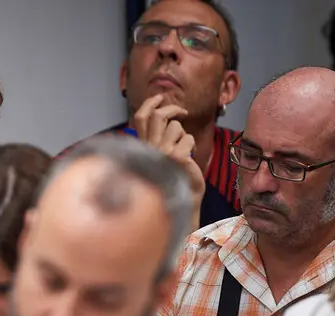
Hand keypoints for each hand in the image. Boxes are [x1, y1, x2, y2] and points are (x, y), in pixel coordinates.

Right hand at [133, 95, 205, 221]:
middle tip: (182, 112)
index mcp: (144, 146)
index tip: (160, 97)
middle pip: (158, 115)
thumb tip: (164, 117)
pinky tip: (190, 158)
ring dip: (185, 135)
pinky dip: (193, 146)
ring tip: (186, 149)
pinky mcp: (176, 157)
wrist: (182, 199)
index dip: (150, 103)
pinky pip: (189, 138)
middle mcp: (149, 148)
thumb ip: (159, 138)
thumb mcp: (163, 154)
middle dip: (172, 108)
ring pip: (176, 126)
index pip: (141, 118)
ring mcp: (161, 152)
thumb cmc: (174, 178)